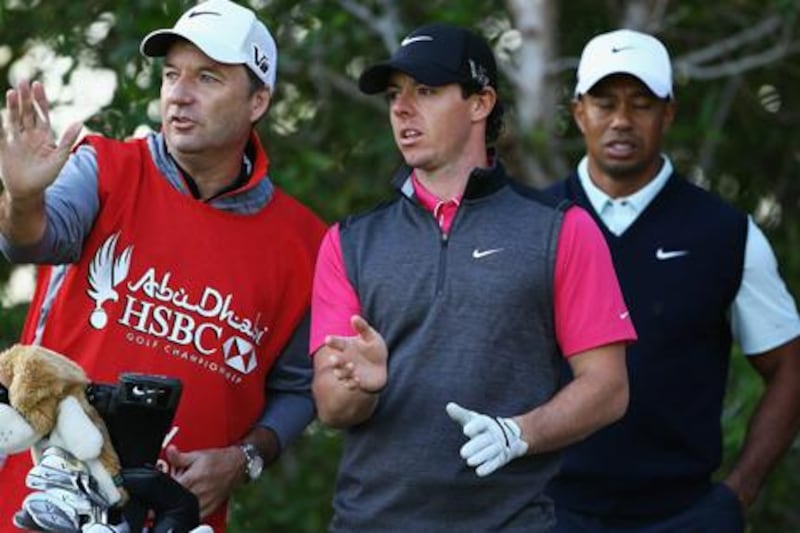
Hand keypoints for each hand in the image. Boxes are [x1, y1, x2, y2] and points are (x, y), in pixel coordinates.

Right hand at [0, 80, 82, 199]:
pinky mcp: (4, 148)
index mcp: (43, 135)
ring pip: (14, 119)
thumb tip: (80, 122)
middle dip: (25, 97)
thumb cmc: (47, 176)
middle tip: (23, 81)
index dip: (40, 99)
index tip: (38, 84)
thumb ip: (67, 140)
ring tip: (12, 92)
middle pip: (27, 112)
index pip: (41, 113)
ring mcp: (16, 140)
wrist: (29, 192)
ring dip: (13, 106)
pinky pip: (0, 134)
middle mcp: (29, 134)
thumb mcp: (60, 158)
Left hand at [166, 443, 243, 518]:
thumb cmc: (218, 459)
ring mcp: (205, 501)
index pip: (171, 487)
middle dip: (176, 491)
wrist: (237, 465)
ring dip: (183, 500)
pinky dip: (192, 509)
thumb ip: (180, 457)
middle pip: (177, 498)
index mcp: (193, 478)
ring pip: (186, 507)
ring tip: (188, 490)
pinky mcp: (210, 508)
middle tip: (182, 482)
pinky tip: (194, 499)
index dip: (168, 483)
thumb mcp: (197, 455)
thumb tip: (169, 451)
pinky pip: (197, 514)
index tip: (171, 479)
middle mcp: (198, 492)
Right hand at [323, 315, 387, 392]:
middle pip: (335, 361)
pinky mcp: (355, 382)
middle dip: (333, 361)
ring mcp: (349, 372)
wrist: (381, 367)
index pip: (336, 343)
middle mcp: (344, 360)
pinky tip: (358, 379)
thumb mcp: (371, 337)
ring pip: (340, 374)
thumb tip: (354, 317)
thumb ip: (363, 327)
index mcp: (346, 347)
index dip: (332, 341)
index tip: (328, 339)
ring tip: (352, 366)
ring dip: (343, 372)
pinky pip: (349, 385)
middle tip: (333, 359)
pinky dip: (352, 383)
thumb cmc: (374, 349)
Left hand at [446, 402, 527, 476]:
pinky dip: (488, 467)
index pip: (481, 423)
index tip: (466, 430)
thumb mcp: (471, 419)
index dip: (474, 426)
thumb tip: (449, 406)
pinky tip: (479, 472)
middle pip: (485, 440)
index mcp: (485, 423)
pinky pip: (495, 462)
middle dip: (475, 446)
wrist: (505, 435)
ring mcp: (498, 446)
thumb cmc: (480, 426)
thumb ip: (460, 414)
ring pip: (491, 452)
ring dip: (481, 457)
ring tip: (469, 462)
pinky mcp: (500, 457)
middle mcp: (493, 434)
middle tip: (462, 453)